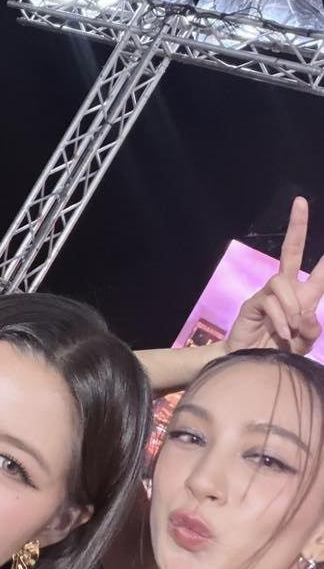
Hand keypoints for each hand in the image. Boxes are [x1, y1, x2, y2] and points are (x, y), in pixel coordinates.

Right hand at [226, 197, 323, 355]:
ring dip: (292, 307)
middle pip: (291, 250)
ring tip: (292, 330)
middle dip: (297, 226)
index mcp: (304, 297)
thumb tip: (306, 312)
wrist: (252, 365)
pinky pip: (270, 301)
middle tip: (300, 202)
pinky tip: (282, 334)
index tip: (313, 222)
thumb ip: (313, 330)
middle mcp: (286, 289)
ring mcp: (267, 294)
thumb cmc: (280, 353)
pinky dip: (281, 319)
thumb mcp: (306, 344)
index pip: (321, 271)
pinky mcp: (252, 303)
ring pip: (282, 282)